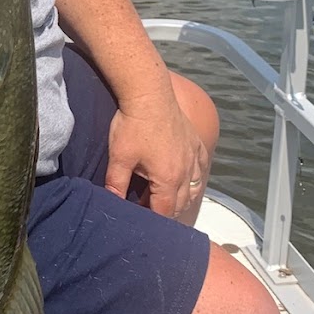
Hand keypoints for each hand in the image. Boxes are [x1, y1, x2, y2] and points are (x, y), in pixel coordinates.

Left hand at [104, 84, 208, 222]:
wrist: (149, 93)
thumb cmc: (132, 125)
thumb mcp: (119, 158)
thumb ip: (116, 185)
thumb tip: (111, 206)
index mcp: (168, 179)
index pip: (164, 212)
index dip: (151, 220)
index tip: (139, 219)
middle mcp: (187, 172)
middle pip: (180, 204)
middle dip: (164, 211)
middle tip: (146, 208)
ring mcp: (194, 157)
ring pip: (194, 189)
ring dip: (180, 198)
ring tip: (162, 196)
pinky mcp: (196, 143)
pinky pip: (201, 168)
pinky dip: (194, 178)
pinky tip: (184, 176)